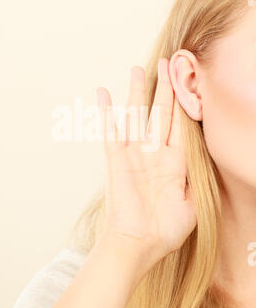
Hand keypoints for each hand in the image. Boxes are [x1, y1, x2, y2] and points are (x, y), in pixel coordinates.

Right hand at [96, 58, 196, 277]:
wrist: (140, 244)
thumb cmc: (166, 229)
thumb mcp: (193, 202)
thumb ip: (197, 177)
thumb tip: (205, 158)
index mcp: (175, 161)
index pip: (181, 124)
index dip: (185, 102)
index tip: (188, 81)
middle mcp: (155, 153)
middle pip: (161, 112)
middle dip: (165, 88)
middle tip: (167, 63)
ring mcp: (135, 155)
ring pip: (136, 116)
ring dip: (137, 92)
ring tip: (138, 69)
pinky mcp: (117, 160)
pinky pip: (111, 133)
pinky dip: (107, 114)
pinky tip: (103, 94)